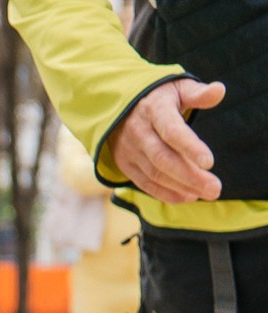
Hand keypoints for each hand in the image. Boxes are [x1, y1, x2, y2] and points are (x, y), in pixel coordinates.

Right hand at [107, 79, 225, 204]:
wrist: (122, 108)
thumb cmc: (160, 98)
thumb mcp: (178, 88)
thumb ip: (198, 93)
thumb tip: (219, 90)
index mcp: (154, 110)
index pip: (172, 131)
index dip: (190, 147)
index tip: (210, 162)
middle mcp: (139, 132)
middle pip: (163, 159)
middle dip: (189, 176)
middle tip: (215, 188)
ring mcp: (130, 151)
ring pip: (155, 174)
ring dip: (181, 187)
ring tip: (206, 193)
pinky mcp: (126, 165)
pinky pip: (145, 183)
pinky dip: (166, 193)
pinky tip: (187, 196)